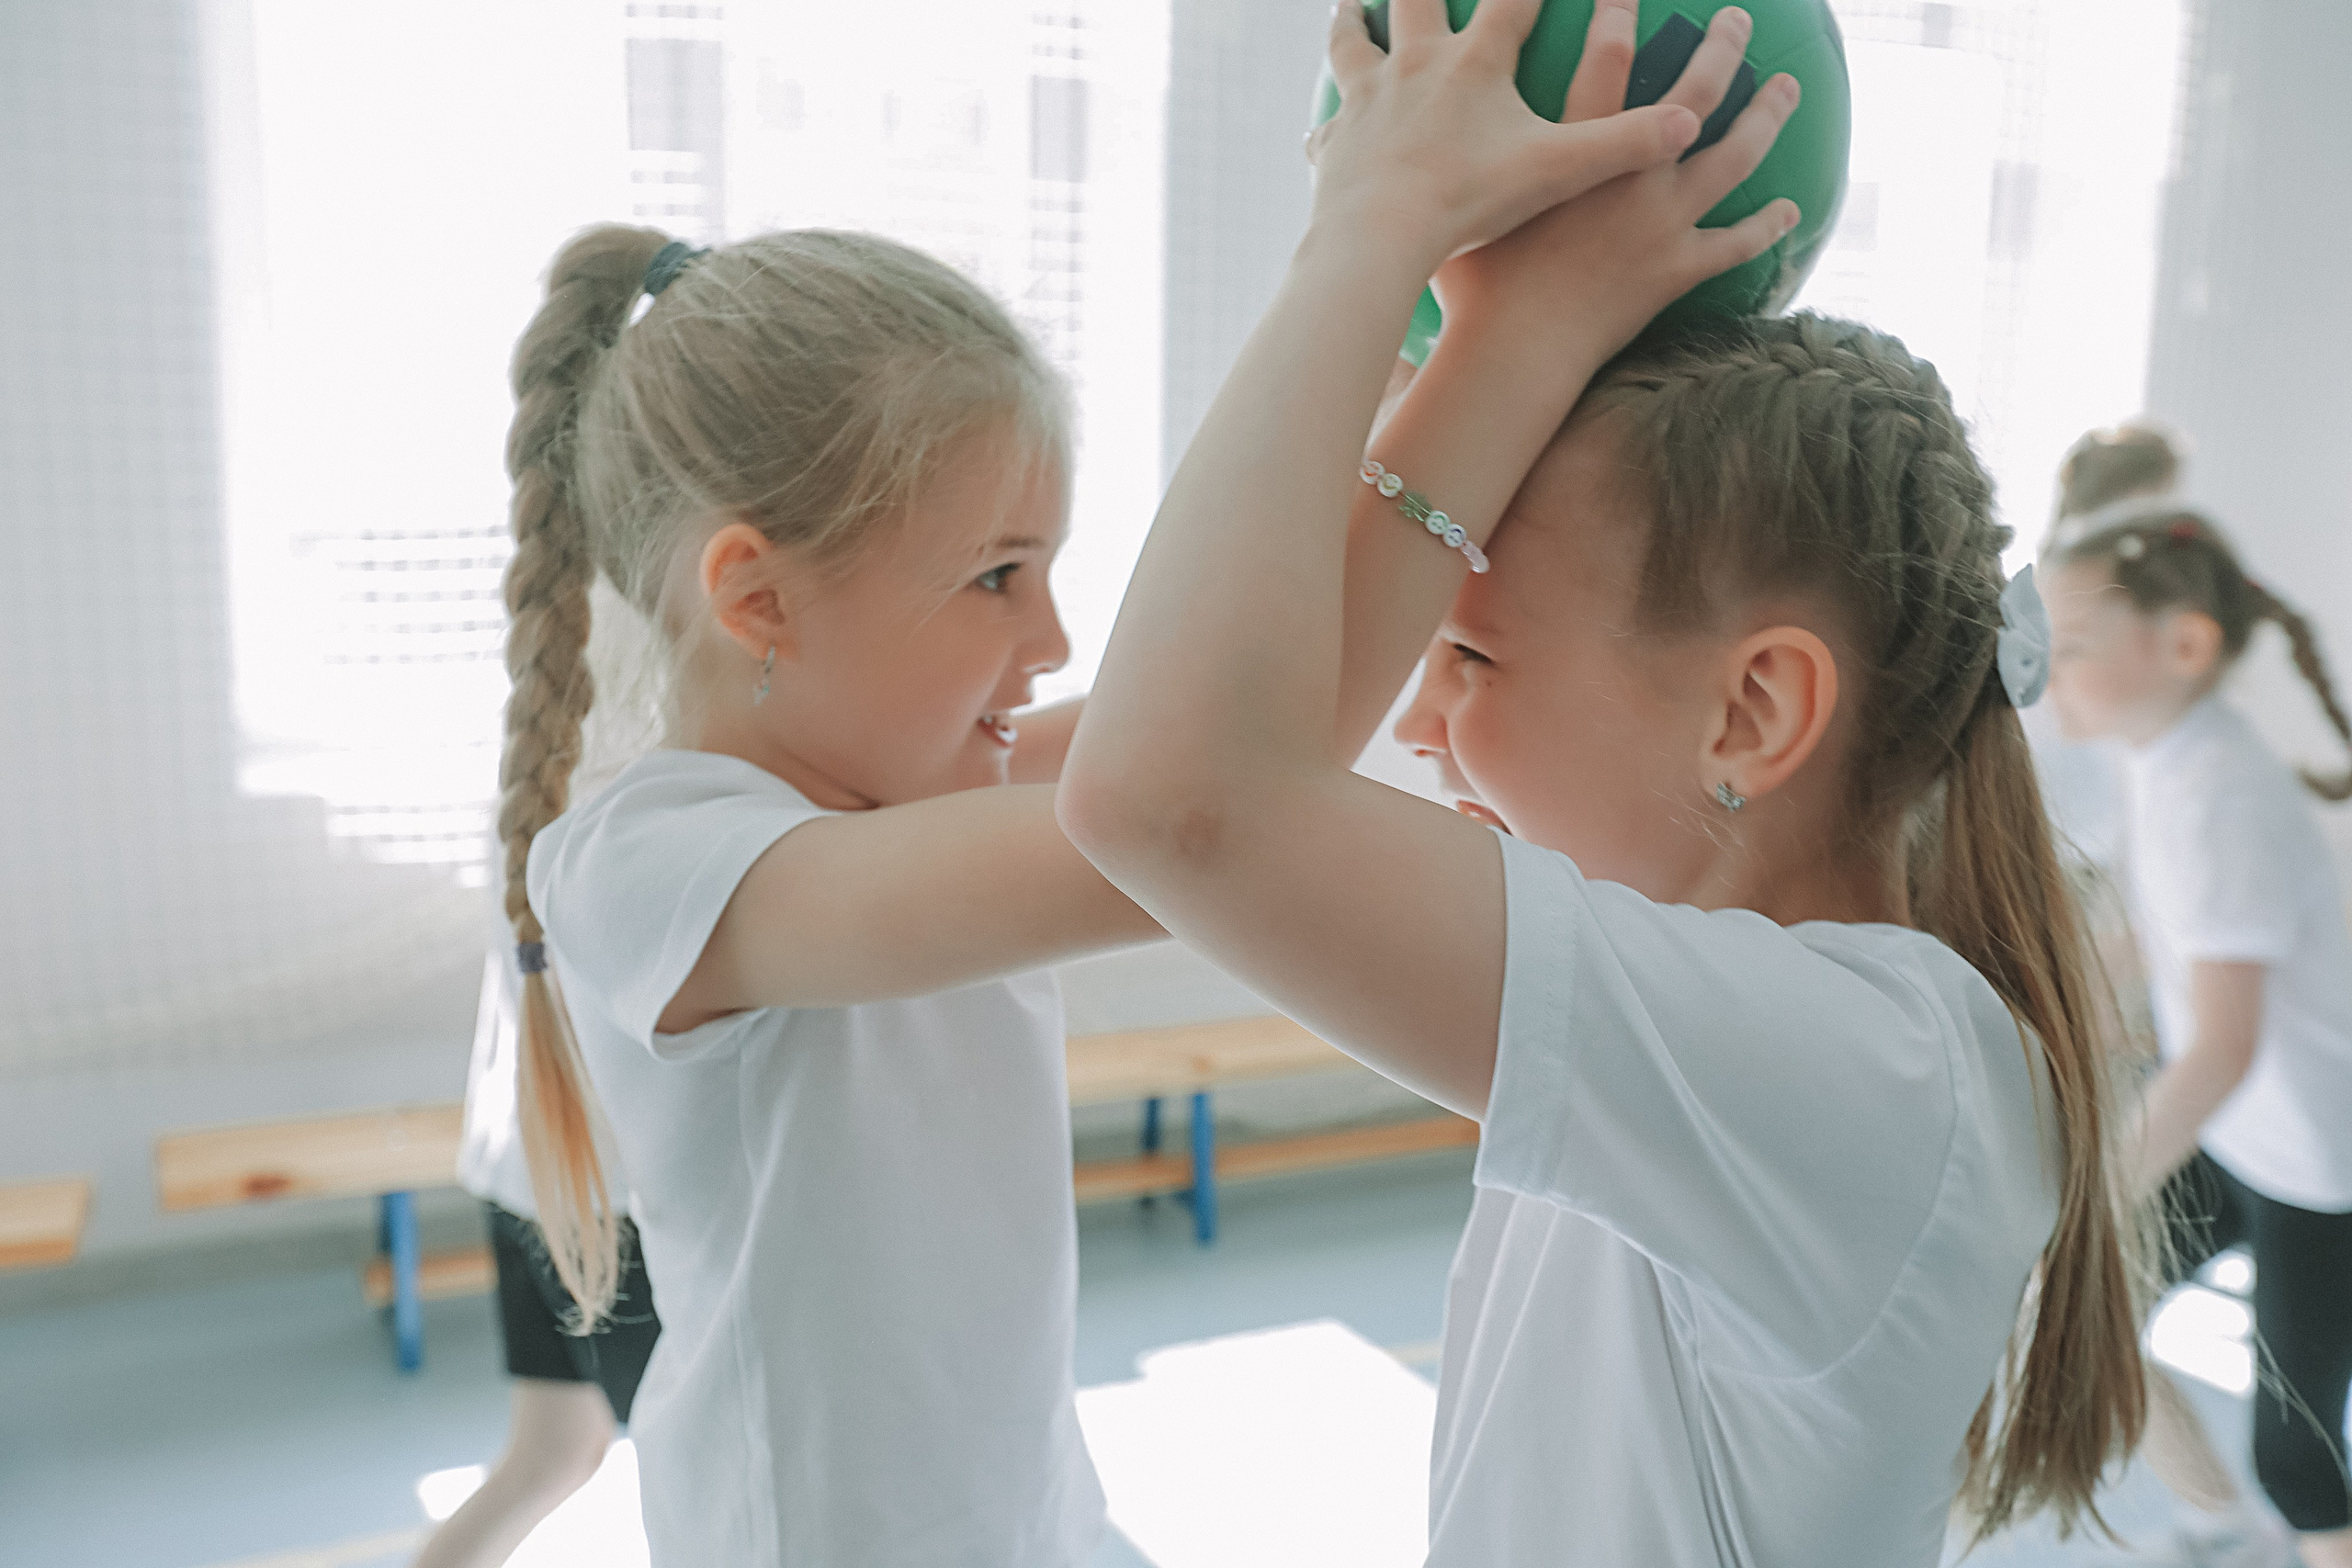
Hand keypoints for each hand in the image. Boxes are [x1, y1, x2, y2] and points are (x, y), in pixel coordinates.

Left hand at [1305, 0, 1702, 275]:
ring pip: (1352, 44)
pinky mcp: (1334, 143)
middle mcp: (1416, 66)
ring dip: (1351, 22)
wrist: (1379, 238)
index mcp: (1474, 62)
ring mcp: (1367, 100)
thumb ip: (1624, 144)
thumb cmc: (1468, 200)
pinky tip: (1318, 134)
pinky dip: (1325, 128)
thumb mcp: (1558, 170)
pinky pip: (1325, 129)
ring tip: (1348, 9)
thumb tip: (1690, 123)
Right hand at [1431, 3, 1801, 361]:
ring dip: (1768, 115)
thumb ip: (1467, 176)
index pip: (1608, 57)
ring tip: (1787, 88)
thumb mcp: (1465, 212)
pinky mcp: (1678, 269)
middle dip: (1723, 47)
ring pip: (1736, 155)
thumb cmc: (1478, 286)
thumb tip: (1428, 152)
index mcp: (1580, 151)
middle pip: (1696, 92)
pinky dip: (1768, 227)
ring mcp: (1664, 221)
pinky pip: (1737, 243)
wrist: (1517, 350)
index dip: (1620, 12)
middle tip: (1736, 20)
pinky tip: (1792, 211)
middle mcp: (1634, 174)